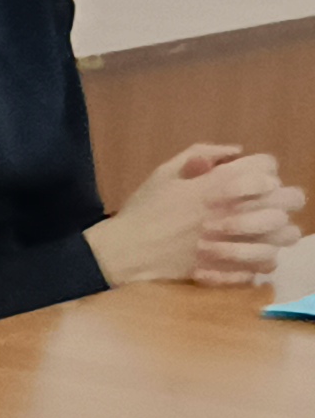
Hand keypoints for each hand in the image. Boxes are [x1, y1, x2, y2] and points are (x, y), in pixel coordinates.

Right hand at [86, 145, 305, 287]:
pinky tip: (251, 252)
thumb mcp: (165, 171)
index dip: (261, 168)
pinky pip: (270, 262)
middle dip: (281, 196)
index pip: (267, 166)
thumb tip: (235, 151)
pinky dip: (265, 257)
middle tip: (265, 202)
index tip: (249, 176)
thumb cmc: (144, 209)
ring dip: (279, 228)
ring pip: (287, 232)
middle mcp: (235, 211)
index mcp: (219, 184)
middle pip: (289, 198)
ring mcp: (238, 240)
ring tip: (263, 229)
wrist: (128, 250)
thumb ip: (200, 153)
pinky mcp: (233, 266)